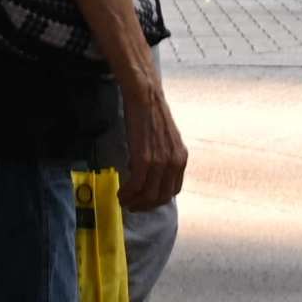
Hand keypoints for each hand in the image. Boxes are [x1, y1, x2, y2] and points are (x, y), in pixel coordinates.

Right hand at [118, 76, 187, 212]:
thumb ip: (162, 157)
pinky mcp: (145, 158)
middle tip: (131, 205)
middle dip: (145, 205)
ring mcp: (161, 162)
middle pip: (161, 197)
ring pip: (149, 194)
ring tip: (123, 200)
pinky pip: (137, 184)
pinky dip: (127, 193)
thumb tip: (148, 172)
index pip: (173, 191)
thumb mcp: (165, 139)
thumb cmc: (151, 113)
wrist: (145, 95)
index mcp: (181, 158)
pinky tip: (120, 193)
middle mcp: (175, 163)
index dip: (157, 200)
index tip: (144, 201)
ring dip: (134, 202)